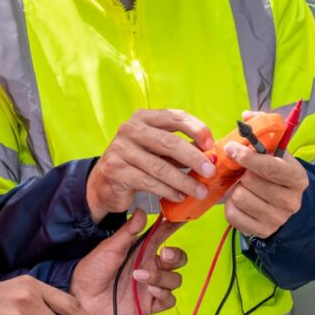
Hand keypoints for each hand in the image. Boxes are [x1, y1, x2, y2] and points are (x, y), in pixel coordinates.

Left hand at [69, 209, 185, 314]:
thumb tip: (142, 211)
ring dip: (162, 276)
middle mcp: (151, 265)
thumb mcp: (110, 247)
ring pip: (175, 280)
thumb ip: (128, 231)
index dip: (176, 226)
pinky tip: (151, 289)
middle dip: (176, 256)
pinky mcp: (149, 304)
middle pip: (178, 259)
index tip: (183, 218)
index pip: (165, 235)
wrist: (81, 293)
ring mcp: (151, 285)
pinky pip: (169, 300)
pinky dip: (164, 294)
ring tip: (139, 275)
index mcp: (143, 249)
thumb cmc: (94, 267)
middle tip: (163, 254)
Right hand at [87, 109, 216, 222]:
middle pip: (169, 142)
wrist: (103, 182)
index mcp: (144, 118)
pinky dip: (168, 191)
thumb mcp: (157, 150)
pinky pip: (149, 182)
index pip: (175, 117)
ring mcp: (121, 149)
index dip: (196, 129)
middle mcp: (130, 129)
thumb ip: (179, 148)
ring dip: (184, 181)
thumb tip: (210, 154)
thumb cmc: (137, 162)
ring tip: (200, 191)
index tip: (211, 146)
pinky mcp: (116, 170)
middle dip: (193, 158)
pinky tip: (179, 197)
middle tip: (210, 171)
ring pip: (160, 166)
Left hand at [222, 138, 309, 239]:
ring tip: (244, 187)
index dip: (248, 157)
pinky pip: (233, 214)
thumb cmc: (276, 173)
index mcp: (297, 178)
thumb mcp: (276, 152)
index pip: (270, 167)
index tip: (232, 148)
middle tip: (244, 173)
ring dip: (236, 189)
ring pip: (240, 197)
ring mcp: (277, 218)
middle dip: (242, 174)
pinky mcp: (261, 231)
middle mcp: (291, 201)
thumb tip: (246, 116)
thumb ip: (262, 129)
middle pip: (250, 181)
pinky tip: (240, 201)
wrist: (284, 207)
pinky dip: (231, 206)